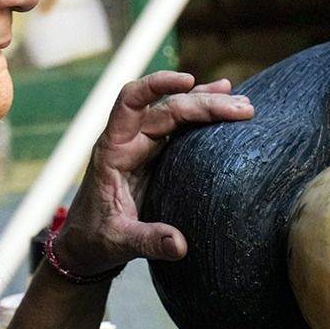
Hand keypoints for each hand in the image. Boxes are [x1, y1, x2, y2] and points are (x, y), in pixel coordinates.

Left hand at [55, 71, 253, 275]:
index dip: (156, 85)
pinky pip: (182, 129)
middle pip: (168, 108)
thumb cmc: (96, 240)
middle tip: (243, 109)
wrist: (86, 246)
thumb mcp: (119, 242)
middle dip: (204, 103)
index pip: (130, 102)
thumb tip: (181, 245)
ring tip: (242, 101)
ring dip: (208, 104)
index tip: (188, 82)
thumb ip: (148, 241)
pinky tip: (225, 108)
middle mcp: (129, 141)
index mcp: (113, 150)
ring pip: (177, 113)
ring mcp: (145, 147)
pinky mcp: (158, 157)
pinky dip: (204, 118)